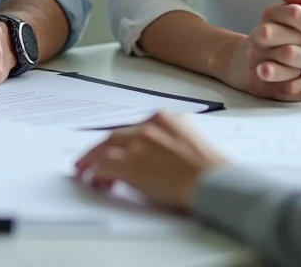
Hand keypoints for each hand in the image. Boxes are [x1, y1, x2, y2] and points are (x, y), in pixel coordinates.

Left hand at [74, 112, 227, 211]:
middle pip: (115, 134)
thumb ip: (170, 139)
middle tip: (88, 160)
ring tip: (85, 173)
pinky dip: (96, 174)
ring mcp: (139, 144)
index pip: (132, 127)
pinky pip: (104, 166)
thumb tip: (156, 154)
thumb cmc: (210, 170)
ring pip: (105, 148)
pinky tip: (96, 182)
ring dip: (93, 161)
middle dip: (99, 148)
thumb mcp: (190, 141)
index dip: (119, 141)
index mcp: (165, 118)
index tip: (112, 148)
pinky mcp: (131, 164)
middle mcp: (150, 125)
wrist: (215, 183)